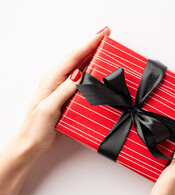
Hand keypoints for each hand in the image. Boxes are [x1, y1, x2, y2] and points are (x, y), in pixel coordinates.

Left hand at [15, 27, 110, 156]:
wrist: (31, 144)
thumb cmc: (36, 127)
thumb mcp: (50, 107)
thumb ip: (64, 90)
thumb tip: (81, 74)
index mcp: (52, 79)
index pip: (73, 57)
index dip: (89, 44)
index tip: (102, 34)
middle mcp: (58, 81)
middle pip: (78, 58)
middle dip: (93, 45)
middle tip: (108, 35)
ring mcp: (64, 89)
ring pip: (82, 67)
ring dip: (94, 57)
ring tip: (108, 49)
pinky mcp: (69, 98)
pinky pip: (84, 81)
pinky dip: (94, 73)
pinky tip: (101, 72)